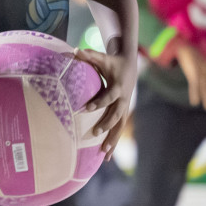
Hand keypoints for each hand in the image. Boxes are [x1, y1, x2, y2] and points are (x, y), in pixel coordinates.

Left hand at [73, 43, 138, 157]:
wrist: (130, 65)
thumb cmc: (112, 62)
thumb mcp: (102, 57)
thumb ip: (89, 55)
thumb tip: (74, 50)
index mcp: (118, 87)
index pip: (108, 97)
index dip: (98, 103)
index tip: (85, 108)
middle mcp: (124, 99)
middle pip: (117, 115)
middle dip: (106, 125)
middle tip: (95, 133)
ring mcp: (125, 107)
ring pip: (120, 126)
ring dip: (113, 139)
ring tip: (104, 153)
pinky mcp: (124, 112)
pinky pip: (120, 129)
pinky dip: (114, 141)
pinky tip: (107, 155)